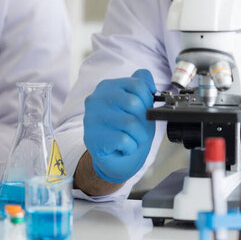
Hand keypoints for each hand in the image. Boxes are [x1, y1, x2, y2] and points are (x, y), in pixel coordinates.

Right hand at [83, 69, 155, 183]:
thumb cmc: (128, 127)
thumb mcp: (139, 103)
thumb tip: (149, 83)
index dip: (148, 99)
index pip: (137, 84)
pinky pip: (123, 140)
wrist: (115, 156)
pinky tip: (124, 146)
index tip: (146, 108)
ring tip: (133, 138)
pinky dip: (131, 147)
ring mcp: (91, 118)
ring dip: (139, 136)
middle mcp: (96, 99)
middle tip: (140, 128)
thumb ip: (142, 85)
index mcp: (108, 86)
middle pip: (134, 103)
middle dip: (145, 120)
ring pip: (130, 123)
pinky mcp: (92, 138)